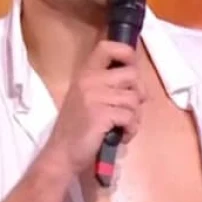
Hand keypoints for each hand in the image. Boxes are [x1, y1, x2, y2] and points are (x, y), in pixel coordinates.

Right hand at [44, 40, 144, 173]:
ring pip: (134, 99)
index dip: (127, 53)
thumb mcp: (88, 99)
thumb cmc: (78, 128)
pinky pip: (130, 117)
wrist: (62, 154)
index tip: (131, 68)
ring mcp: (94, 97)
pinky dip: (131, 129)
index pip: (108, 47)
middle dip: (138, 94)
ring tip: (122, 127)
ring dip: (134, 117)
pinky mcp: (101, 114)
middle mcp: (89, 80)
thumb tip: (138, 82)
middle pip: (132, 75)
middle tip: (130, 109)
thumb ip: (109, 86)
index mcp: (86, 73)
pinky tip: (120, 136)